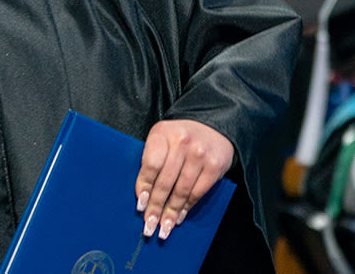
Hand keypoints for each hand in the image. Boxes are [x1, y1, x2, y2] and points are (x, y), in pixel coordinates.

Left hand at [134, 119, 233, 240]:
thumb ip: (152, 159)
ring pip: (182, 190)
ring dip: (171, 212)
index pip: (151, 165)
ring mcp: (200, 154)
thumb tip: (142, 195)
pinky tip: (178, 216)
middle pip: (165, 181)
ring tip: (163, 228)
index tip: (140, 205)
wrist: (212, 126)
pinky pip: (198, 192)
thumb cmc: (179, 137)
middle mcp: (182, 143)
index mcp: (163, 133)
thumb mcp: (161, 138)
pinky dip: (187, 207)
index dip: (144, 187)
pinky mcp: (215, 166)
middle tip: (149, 225)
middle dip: (156, 206)